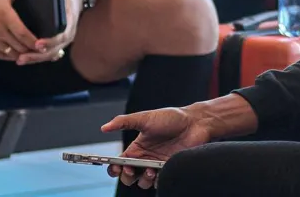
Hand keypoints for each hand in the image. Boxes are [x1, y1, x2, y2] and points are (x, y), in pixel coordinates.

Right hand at [0, 0, 40, 60]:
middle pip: (18, 46)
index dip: (34, 42)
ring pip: (10, 54)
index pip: (23, 34)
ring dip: (21, 55)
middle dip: (31, 50)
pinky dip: (10, 56)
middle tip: (41, 51)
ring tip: (31, 54)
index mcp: (5, 17)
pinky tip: (17, 54)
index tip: (43, 45)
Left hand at [14, 0, 80, 66]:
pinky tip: (24, 59)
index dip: (50, 41)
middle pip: (54, 49)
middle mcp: (69, 32)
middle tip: (22, 57)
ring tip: (19, 60)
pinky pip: (49, 53)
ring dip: (35, 59)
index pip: (62, 35)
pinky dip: (37, 57)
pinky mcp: (58, 41)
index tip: (37, 43)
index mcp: (69, 20)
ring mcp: (64, 38)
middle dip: (38, 56)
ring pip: (51, 54)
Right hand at [101, 106, 219, 189]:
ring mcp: (156, 165)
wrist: (195, 122)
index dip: (114, 168)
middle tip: (130, 169)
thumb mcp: (145, 118)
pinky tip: (159, 170)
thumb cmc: (171, 118)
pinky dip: (156, 179)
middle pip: (128, 177)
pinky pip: (159, 181)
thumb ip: (124, 122)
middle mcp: (145, 158)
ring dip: (142, 179)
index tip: (115, 167)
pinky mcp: (169, 169)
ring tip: (149, 169)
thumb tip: (104, 127)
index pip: (119, 163)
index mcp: (136, 148)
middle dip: (126, 176)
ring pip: (142, 182)